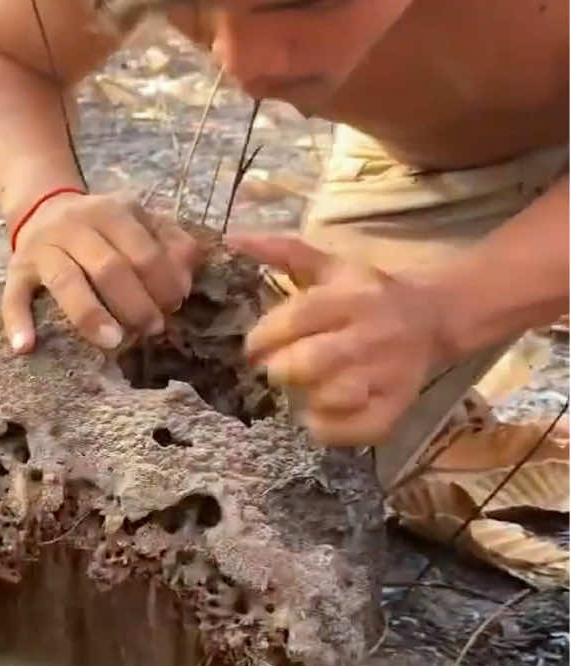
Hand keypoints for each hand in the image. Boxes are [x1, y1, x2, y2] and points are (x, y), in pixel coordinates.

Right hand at [3, 192, 200, 353]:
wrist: (42, 205)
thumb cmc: (103, 227)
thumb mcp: (139, 222)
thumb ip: (171, 244)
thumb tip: (187, 280)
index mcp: (112, 212)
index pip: (144, 251)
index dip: (164, 283)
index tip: (174, 306)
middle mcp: (74, 226)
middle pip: (109, 268)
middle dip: (136, 304)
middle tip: (152, 329)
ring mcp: (42, 248)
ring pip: (65, 281)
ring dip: (90, 315)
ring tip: (114, 343)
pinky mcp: (16, 269)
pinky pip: (13, 296)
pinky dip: (18, 321)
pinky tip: (26, 347)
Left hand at [228, 233, 451, 446]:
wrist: (433, 317)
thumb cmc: (369, 292)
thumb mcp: (330, 266)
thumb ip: (283, 251)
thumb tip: (232, 237)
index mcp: (351, 296)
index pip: (297, 318)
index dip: (264, 336)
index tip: (252, 347)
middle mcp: (371, 334)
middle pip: (310, 363)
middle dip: (279, 370)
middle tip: (274, 370)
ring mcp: (386, 373)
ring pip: (332, 397)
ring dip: (305, 398)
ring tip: (302, 389)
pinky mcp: (397, 404)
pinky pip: (357, 428)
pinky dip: (328, 428)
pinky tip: (318, 414)